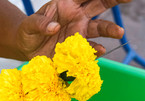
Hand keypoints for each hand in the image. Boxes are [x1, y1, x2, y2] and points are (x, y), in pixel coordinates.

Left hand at [16, 0, 130, 58]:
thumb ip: (40, 24)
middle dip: (114, 0)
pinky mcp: (76, 49)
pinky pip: (89, 49)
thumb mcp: (29, 26)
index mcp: (66, 5)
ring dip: (109, 30)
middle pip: (99, 5)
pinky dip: (95, 50)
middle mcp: (76, 16)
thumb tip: (54, 27)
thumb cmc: (28, 32)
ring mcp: (78, 32)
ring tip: (118, 33)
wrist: (26, 49)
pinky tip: (99, 51)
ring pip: (98, 28)